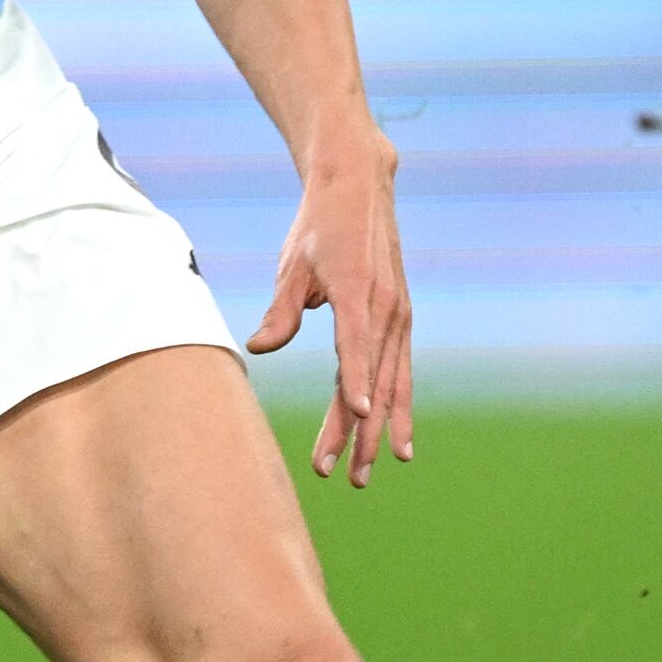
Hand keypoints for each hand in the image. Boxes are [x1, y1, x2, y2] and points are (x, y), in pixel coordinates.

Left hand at [248, 134, 413, 486]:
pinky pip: (401, 371)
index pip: (355, 345)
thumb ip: (281, 310)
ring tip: (368, 472)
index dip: (356, 382)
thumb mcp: (292, 263)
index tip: (356, 417)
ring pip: (392, 383)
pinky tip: (396, 441)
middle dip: (360, 431)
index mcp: (355, 290)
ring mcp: (399, 314)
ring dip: (381, 430)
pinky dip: (399, 406)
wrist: (360, 185)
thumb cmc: (318, 226)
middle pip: (375, 378)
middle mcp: (385, 306)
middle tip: (344, 475)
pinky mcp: (401, 318)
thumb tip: (260, 350)